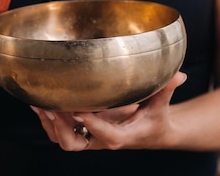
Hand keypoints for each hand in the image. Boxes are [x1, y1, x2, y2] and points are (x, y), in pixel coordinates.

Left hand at [31, 71, 186, 150]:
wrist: (152, 134)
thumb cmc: (156, 119)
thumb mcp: (162, 105)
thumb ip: (166, 89)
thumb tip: (179, 75)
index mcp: (123, 136)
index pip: (107, 135)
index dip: (92, 124)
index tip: (79, 109)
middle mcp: (103, 140)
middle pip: (76, 144)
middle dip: (62, 128)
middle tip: (53, 108)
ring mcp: (91, 139)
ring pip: (64, 141)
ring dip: (51, 124)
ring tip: (42, 104)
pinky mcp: (83, 133)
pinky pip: (60, 134)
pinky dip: (48, 121)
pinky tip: (40, 104)